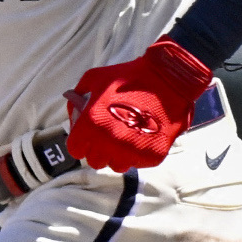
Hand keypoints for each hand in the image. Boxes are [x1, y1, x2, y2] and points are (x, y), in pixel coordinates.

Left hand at [63, 39, 213, 172]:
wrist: (168, 78)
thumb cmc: (129, 76)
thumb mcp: (96, 77)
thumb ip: (78, 96)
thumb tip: (73, 111)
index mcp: (92, 123)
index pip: (75, 150)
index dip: (80, 143)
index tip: (87, 137)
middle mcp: (110, 141)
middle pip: (95, 161)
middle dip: (98, 150)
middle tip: (108, 136)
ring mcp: (132, 151)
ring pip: (116, 166)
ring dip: (118, 155)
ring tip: (126, 137)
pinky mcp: (151, 155)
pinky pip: (137, 162)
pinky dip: (138, 153)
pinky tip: (142, 136)